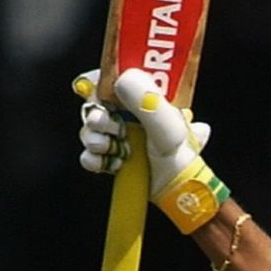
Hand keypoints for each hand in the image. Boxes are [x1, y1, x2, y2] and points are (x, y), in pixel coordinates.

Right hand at [74, 68, 226, 234]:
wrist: (176, 192)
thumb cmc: (181, 157)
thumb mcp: (168, 125)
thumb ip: (147, 100)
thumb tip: (122, 78)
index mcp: (144, 99)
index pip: (113, 78)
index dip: (99, 81)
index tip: (97, 91)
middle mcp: (128, 115)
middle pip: (95, 105)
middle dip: (97, 117)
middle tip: (108, 126)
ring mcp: (117, 137)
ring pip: (90, 130)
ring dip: (95, 139)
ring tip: (111, 148)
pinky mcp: (110, 158)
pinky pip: (89, 155)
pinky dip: (93, 159)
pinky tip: (108, 163)